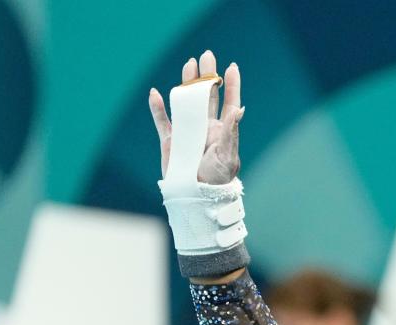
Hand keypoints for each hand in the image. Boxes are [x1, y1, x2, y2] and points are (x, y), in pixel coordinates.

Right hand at [149, 49, 244, 183]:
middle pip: (206, 97)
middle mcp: (206, 128)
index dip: (231, 85)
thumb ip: (231, 133)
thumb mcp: (228, 157)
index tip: (232, 67)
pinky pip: (162, 121)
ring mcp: (187, 133)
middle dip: (207, 76)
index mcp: (222, 131)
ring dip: (185, 84)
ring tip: (188, 65)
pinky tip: (155, 94)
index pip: (229, 103)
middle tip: (206, 55)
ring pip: (185, 103)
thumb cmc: (218, 181)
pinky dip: (158, 108)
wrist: (197, 198)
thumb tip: (239, 110)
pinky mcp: (170, 141)